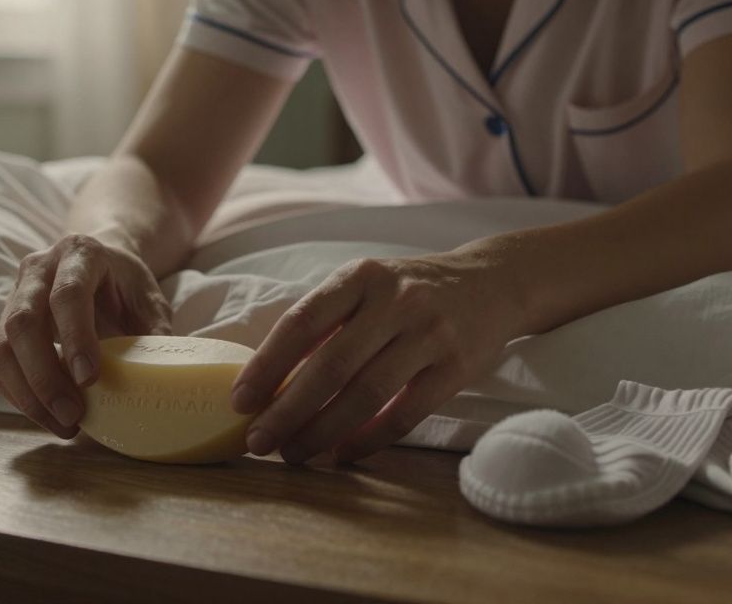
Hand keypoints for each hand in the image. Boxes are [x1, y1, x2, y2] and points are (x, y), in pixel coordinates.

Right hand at [0, 233, 172, 437]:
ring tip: (64, 424)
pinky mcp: (4, 326)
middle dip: (45, 376)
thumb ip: (154, 332)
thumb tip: (160, 377)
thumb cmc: (125, 286)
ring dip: (28, 394)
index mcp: (79, 254)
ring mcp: (14, 297)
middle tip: (73, 414)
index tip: (89, 379)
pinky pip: (0, 366)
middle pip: (23, 323)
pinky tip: (49, 415)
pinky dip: (20, 396)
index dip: (75, 337)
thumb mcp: (150, 300)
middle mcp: (37, 271)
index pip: (67, 294)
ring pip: (1, 349)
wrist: (101, 268)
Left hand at [230, 253, 524, 462]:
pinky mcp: (456, 367)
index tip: (239, 401)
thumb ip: (323, 321)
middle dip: (287, 410)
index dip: (266, 365)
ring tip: (293, 454)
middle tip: (258, 441)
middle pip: (330, 365)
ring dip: (322, 431)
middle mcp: (394, 301)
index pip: (301, 322)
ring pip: (366, 394)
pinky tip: (341, 454)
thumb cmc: (407, 292)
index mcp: (359, 277)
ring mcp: (429, 333)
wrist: (492, 283)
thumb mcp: (364, 286)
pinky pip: (404, 414)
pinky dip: (368, 439)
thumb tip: (265, 380)